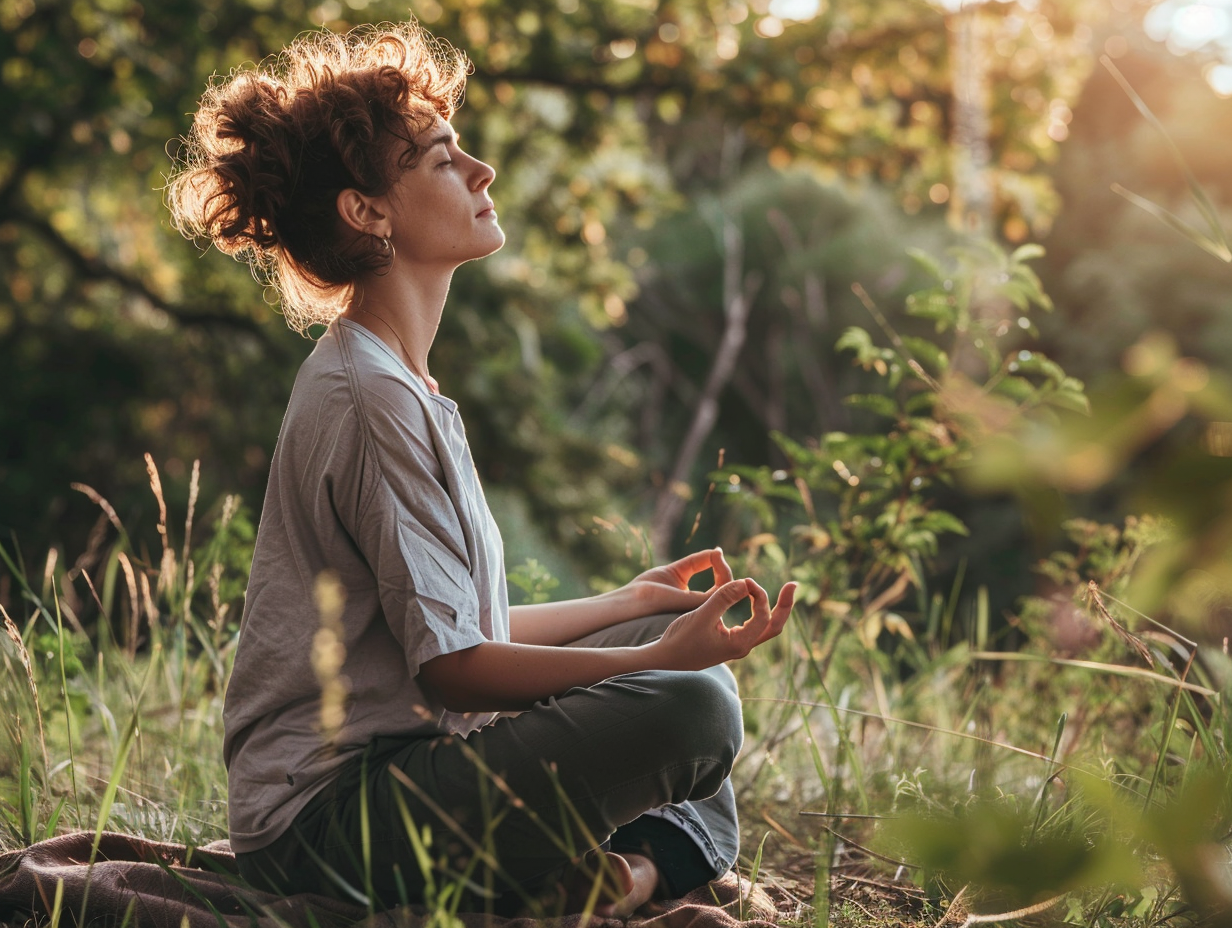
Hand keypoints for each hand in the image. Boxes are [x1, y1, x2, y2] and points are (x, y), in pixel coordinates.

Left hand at [625, 548, 734, 616]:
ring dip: (725, 572)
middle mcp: (696, 604)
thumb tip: (716, 553)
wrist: (631, 603)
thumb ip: (695, 565)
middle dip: (724, 569)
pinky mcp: (694, 607)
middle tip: (718, 555)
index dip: (717, 563)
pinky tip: (717, 562)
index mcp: (691, 597)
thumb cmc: (645, 590)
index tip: (718, 552)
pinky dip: (723, 575)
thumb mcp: (675, 572)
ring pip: (724, 590)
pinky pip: (718, 592)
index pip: (715, 582)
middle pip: (723, 586)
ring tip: (718, 557)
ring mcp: (697, 608)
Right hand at [650, 578, 795, 670]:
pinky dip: (758, 610)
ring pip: (765, 626)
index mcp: (739, 644)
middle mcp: (742, 646)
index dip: (758, 594)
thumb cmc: (680, 640)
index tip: (745, 580)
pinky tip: (753, 598)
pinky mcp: (728, 641)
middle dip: (785, 605)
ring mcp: (736, 645)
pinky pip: (752, 625)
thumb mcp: (701, 615)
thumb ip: (723, 598)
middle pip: (774, 626)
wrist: (664, 660)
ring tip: (785, 590)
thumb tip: (745, 583)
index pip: (762, 616)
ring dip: (775, 607)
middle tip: (794, 584)